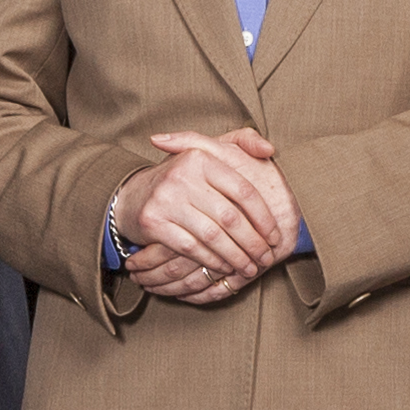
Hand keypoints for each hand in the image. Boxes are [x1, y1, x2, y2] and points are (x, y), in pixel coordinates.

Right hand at [124, 130, 298, 305]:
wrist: (134, 196)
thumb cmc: (183, 177)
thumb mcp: (209, 152)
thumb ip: (243, 141)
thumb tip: (270, 149)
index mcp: (200, 157)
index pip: (243, 191)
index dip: (263, 217)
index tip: (275, 236)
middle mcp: (181, 175)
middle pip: (230, 217)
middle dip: (253, 243)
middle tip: (265, 258)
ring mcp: (165, 199)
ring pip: (213, 236)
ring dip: (236, 257)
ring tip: (250, 268)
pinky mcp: (153, 222)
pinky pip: (191, 248)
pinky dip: (212, 261)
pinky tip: (224, 267)